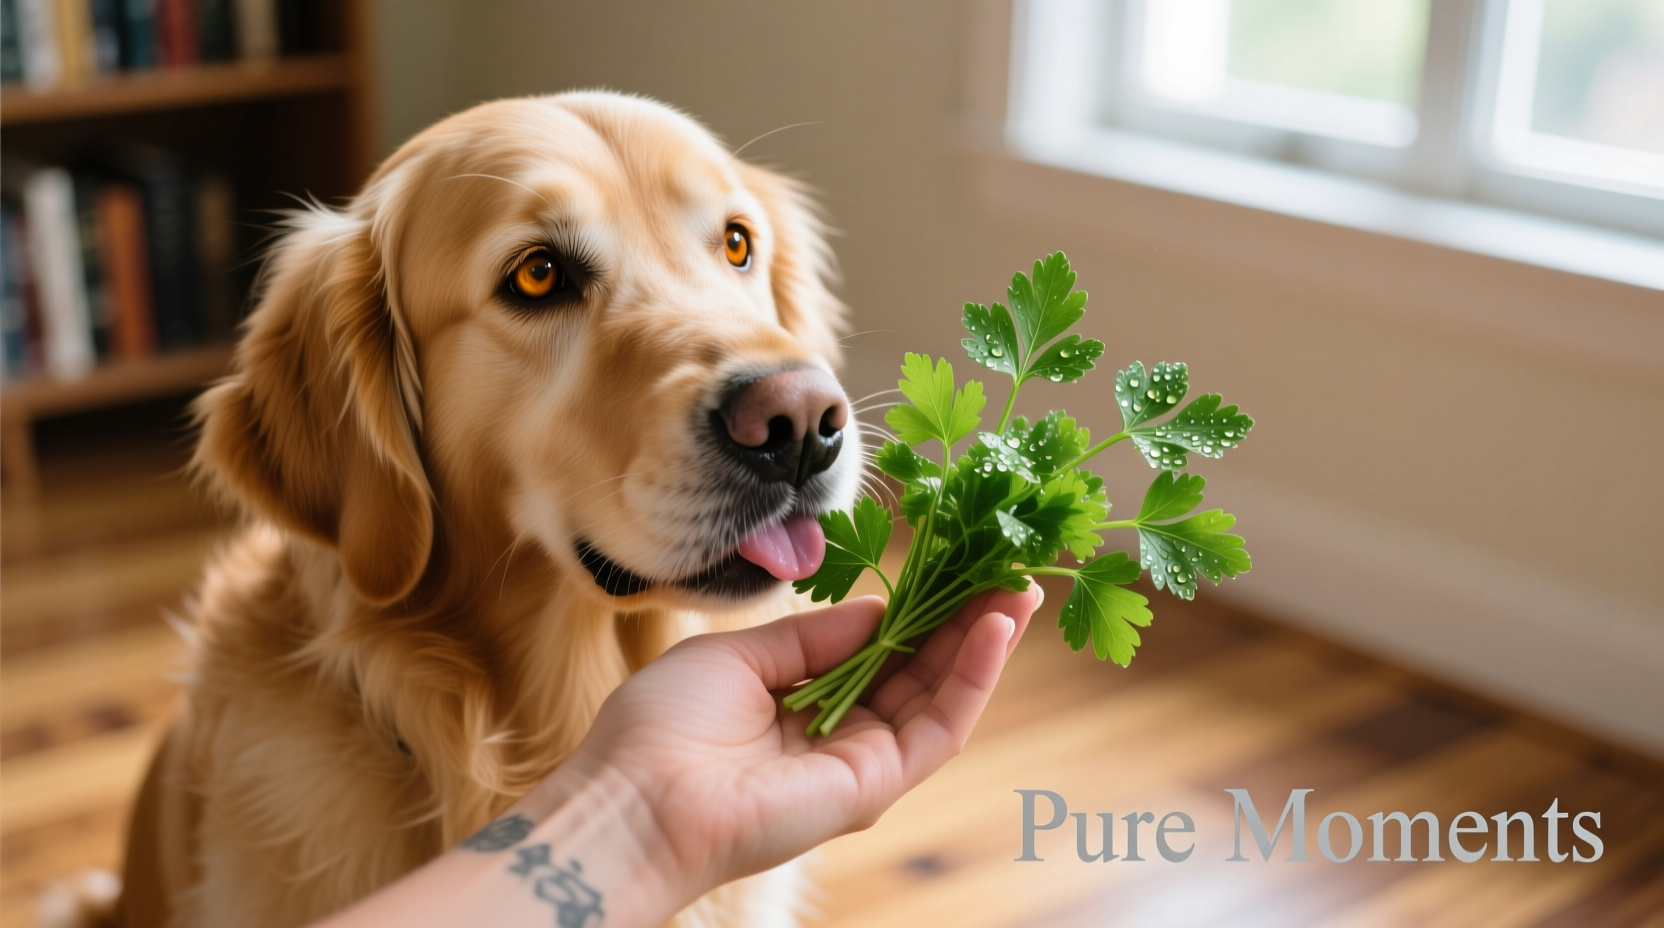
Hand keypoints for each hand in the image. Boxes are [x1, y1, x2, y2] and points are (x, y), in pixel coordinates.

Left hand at [561, 585, 1039, 902]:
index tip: (955, 559)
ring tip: (1018, 586)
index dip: (919, 607)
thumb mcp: (739, 653)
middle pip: (920, 670)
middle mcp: (840, 735)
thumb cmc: (664, 726)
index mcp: (802, 704)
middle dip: (965, 617)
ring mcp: (862, 762)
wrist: (634, 798)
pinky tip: (993, 628)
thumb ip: (812, 635)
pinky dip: (972, 677)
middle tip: (1008, 566)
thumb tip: (877, 608)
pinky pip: (939, 727)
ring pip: (942, 696)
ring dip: (984, 641)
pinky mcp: (875, 785)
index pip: (879, 650)